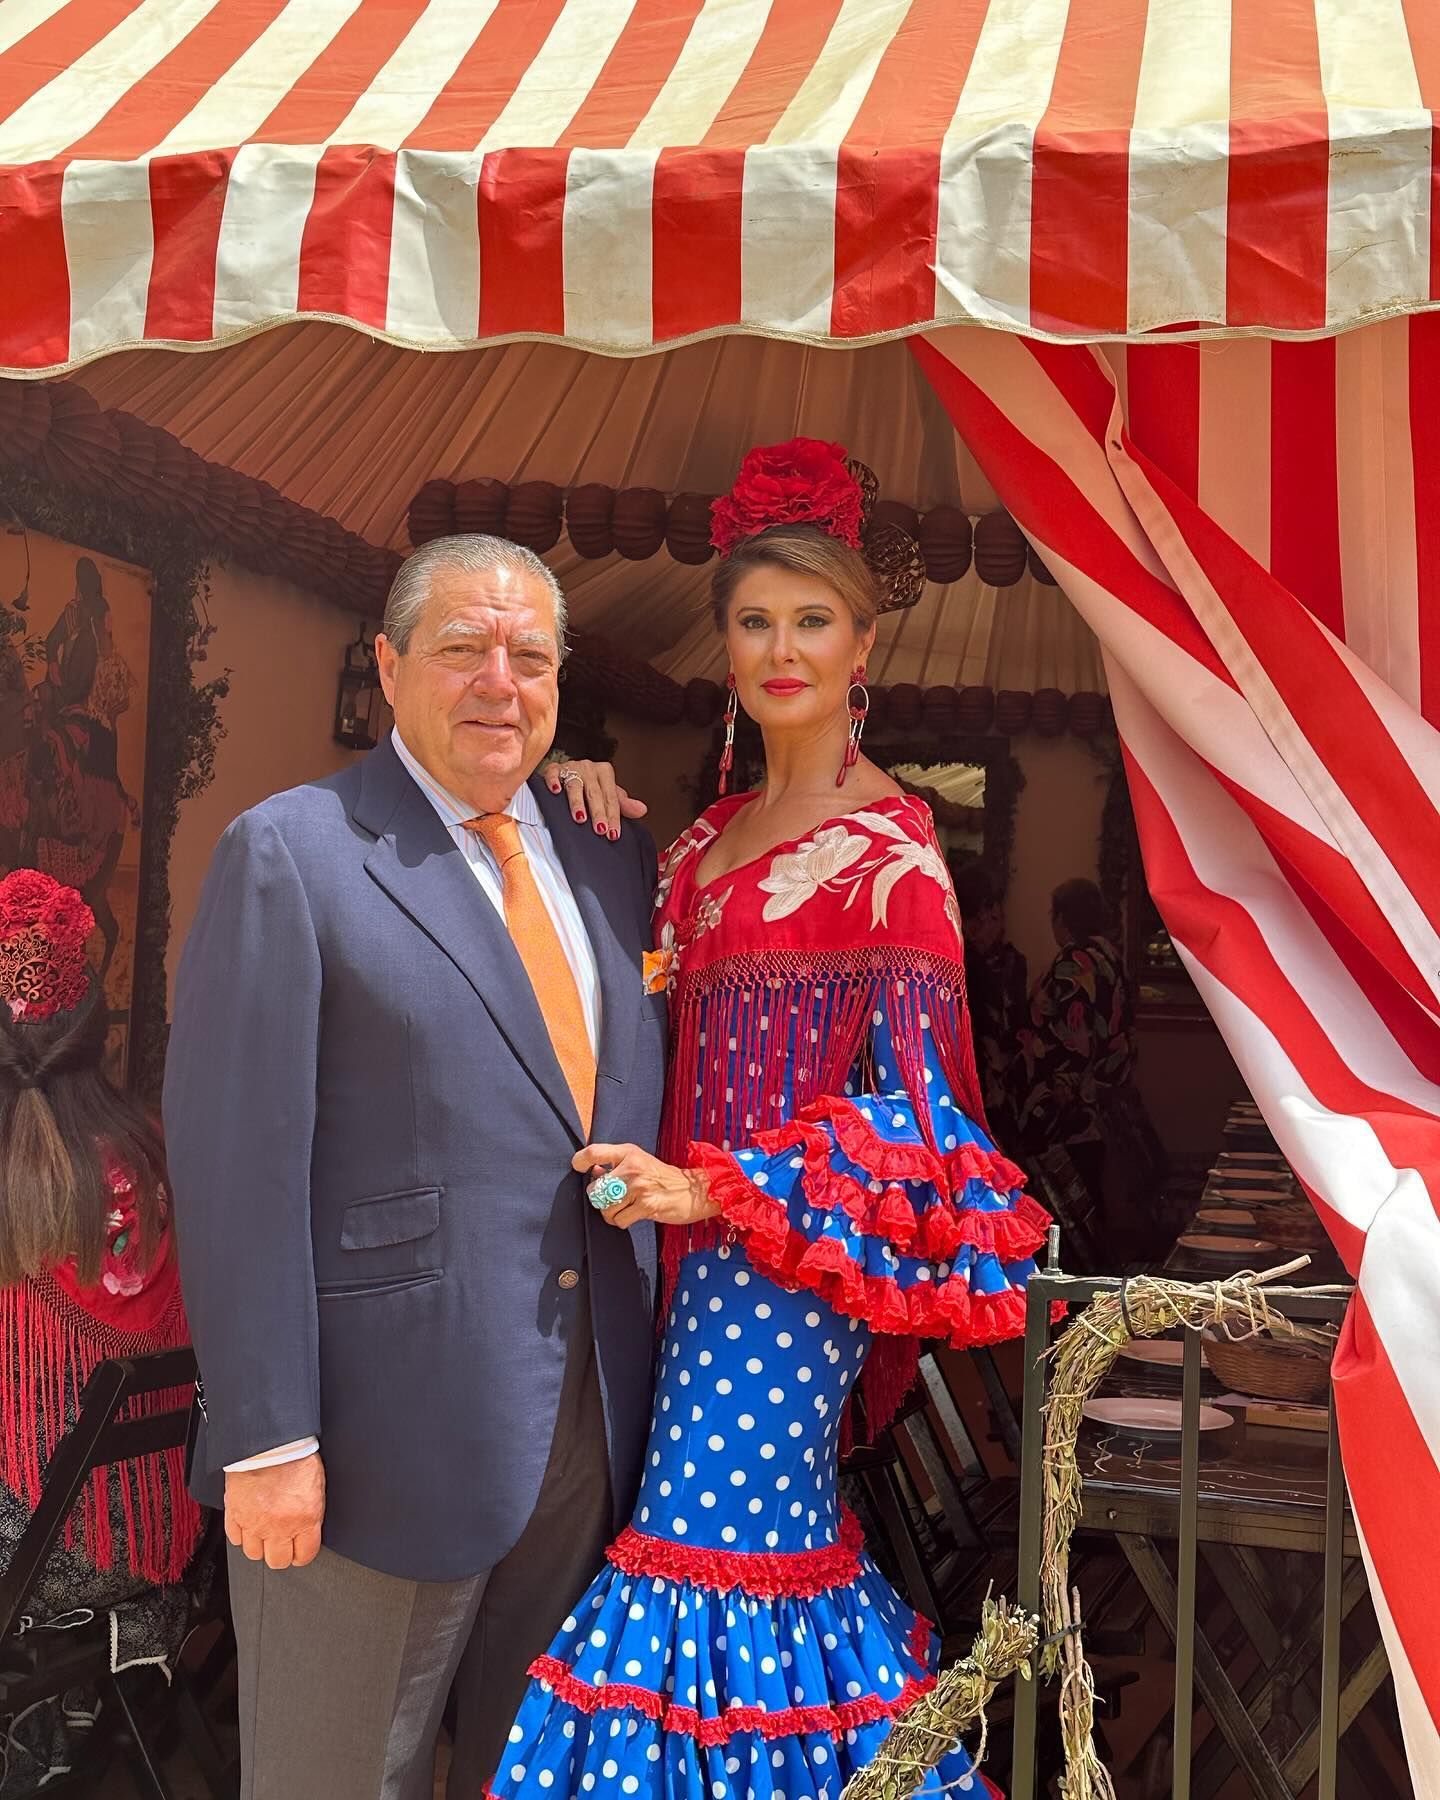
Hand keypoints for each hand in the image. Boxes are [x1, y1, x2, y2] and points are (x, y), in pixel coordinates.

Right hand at [225, 1451, 325, 1570]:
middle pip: (277, 1561)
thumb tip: (308, 1528)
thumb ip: (311, 1514)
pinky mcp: (234, 1513)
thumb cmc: (296, 1457)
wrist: (269, 1441)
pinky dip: (242, 1534)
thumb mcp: (317, 1487)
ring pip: (254, 1553)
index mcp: (304, 1519)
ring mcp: (254, 1522)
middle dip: (281, 1553)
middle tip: (283, 1543)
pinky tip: (249, 1524)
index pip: (304, 1555)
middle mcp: (278, 1526)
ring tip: (265, 1532)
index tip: (300, 1549)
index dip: (303, 1554)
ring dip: (260, 1545)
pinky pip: (235, 1538)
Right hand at [544, 759, 647, 839]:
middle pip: (595, 793)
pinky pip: (553, 774)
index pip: (611, 797)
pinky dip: (554, 782)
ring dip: (577, 803)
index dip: (613, 816)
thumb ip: (623, 804)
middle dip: (598, 812)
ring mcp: (571, 767)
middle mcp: (589, 768)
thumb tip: (642, 810)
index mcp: (604, 772)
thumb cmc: (589, 785)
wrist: (567, 773)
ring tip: (580, 818)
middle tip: (600, 830)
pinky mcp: (553, 769)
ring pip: (575, 786)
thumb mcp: (607, 794)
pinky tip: (555, 791)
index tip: (613, 834)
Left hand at [574, 1142, 718, 1230]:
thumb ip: (615, 1164)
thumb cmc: (662, 1177)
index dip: (580, 1161)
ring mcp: (639, 1187)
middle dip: (599, 1198)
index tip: (579, 1167)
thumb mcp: (639, 1161)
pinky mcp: (646, 1206)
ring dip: (610, 1213)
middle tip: (611, 1198)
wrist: (693, 1190)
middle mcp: (632, 1167)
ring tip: (623, 1208)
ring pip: (605, 1208)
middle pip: (596, 1188)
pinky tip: (632, 1215)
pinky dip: (621, 1221)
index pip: (594, 1152)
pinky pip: (618, 1220)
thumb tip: (593, 1172)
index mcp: (629, 1152)